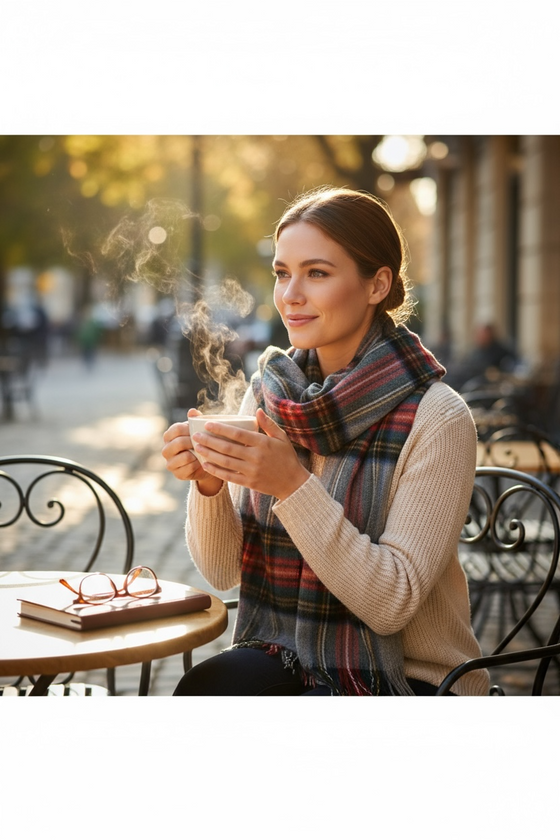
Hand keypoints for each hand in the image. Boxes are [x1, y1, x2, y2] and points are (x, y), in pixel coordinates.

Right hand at [162, 409, 223, 495]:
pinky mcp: (177, 474)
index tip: (201, 430)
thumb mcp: (199, 430)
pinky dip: (198, 464)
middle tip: (204, 442)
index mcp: (169, 436)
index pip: (176, 429)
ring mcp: (170, 463)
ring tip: (203, 452)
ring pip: (184, 456)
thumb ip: (195, 420)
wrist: (206, 463)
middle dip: (194, 442)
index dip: (190, 429)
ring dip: (196, 454)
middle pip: (179, 442)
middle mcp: (166, 449)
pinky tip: (202, 462)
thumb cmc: (201, 443)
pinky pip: (189, 467)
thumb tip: (192, 411)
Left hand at [191, 408, 309, 500]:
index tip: (207, 424)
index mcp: (263, 443)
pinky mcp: (249, 483)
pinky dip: (216, 470)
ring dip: (209, 454)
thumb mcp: (282, 438)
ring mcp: (252, 471)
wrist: (293, 483)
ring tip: (197, 447)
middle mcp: (256, 457)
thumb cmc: (287, 457)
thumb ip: (269, 424)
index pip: (237, 434)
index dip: (221, 429)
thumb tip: (258, 410)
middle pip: (228, 448)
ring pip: (225, 462)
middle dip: (209, 441)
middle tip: (196, 435)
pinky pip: (229, 476)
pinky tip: (206, 464)